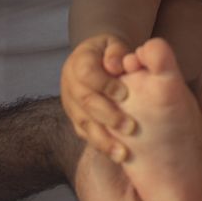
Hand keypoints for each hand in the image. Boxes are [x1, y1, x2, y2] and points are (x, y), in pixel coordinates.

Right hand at [61, 35, 135, 161]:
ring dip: (103, 140)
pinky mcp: (75, 119)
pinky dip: (101, 146)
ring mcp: (71, 104)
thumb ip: (116, 51)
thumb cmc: (111, 52)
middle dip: (107, 116)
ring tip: (123, 154)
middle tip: (130, 128)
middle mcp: (70, 83)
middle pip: (85, 102)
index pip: (87, 73)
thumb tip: (115, 65)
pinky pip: (85, 134)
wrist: (98, 60)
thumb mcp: (113, 44)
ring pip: (83, 123)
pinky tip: (117, 157)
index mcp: (79, 61)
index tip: (125, 95)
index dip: (105, 84)